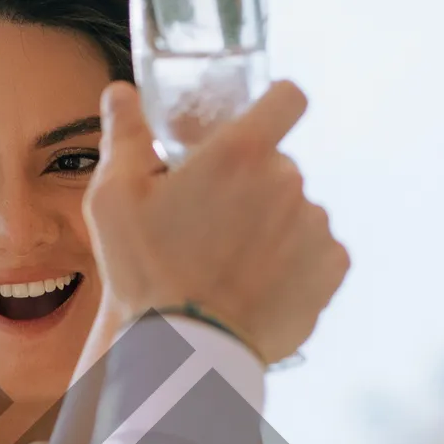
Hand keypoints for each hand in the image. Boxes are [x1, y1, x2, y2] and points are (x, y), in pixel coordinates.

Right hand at [84, 81, 348, 364]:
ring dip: (274, 226)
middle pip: (280, 166)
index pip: (288, 98)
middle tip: (216, 221)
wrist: (186, 351)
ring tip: (234, 263)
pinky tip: (259, 284)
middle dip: (253, 185)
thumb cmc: (145, 272)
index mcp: (241, 153)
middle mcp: (288, 181)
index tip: (258, 126)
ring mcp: (314, 226)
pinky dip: (296, 263)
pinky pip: (319, 252)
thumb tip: (120, 92)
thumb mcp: (114, 200)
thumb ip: (124, 137)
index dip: (275, 106)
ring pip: (299, 211)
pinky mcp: (330, 269)